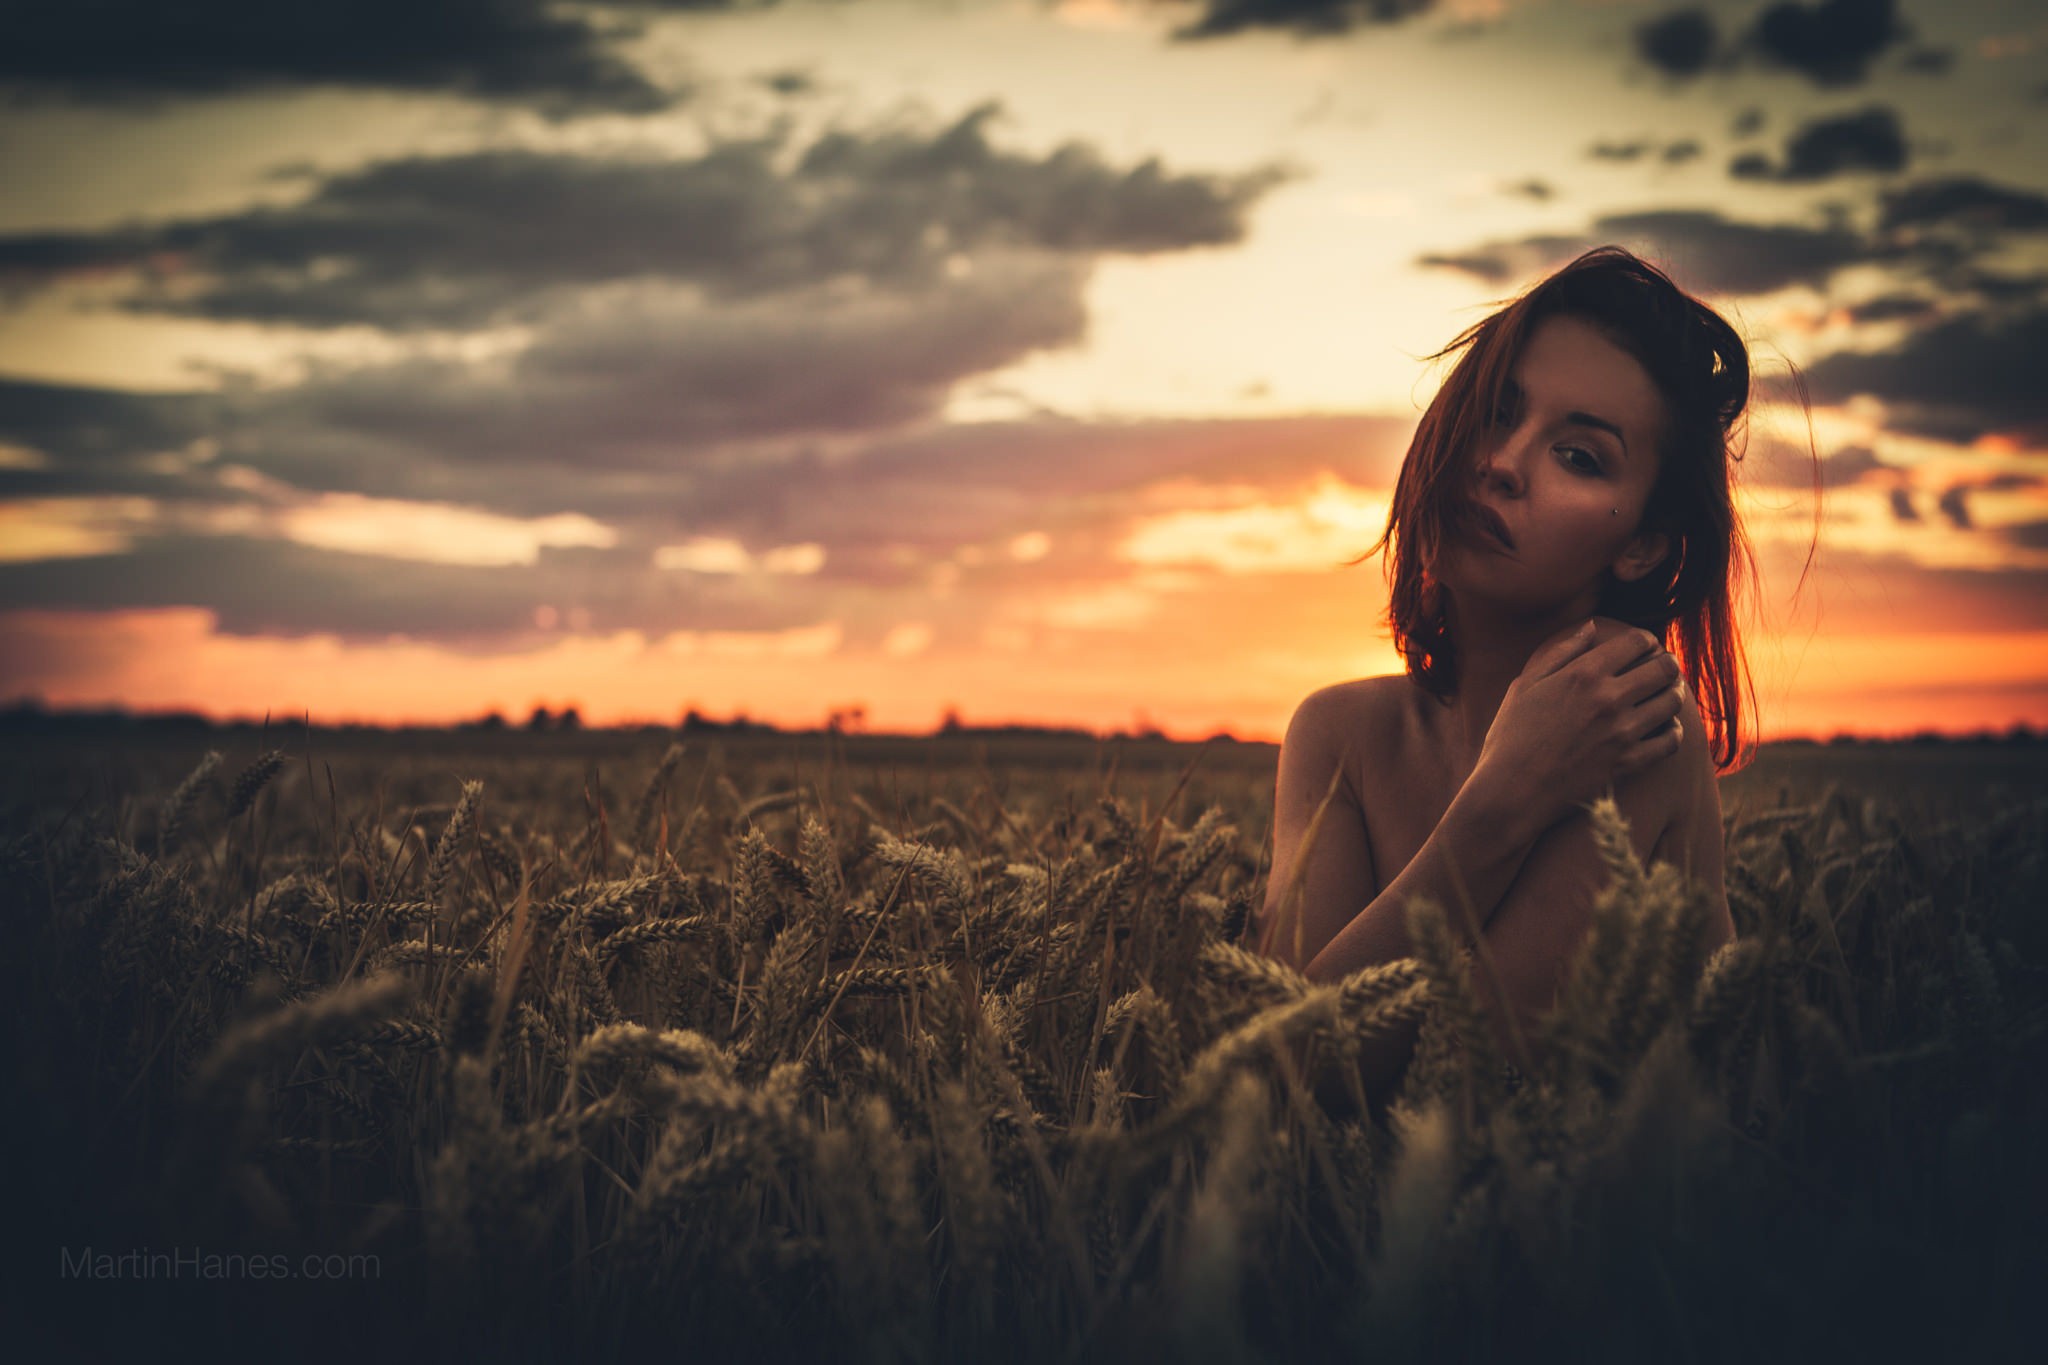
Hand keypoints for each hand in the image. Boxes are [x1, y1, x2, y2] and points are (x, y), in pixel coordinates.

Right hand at [1473, 617, 1687, 829]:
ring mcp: (1621, 732)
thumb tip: (1591, 628)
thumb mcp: (1526, 685)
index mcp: (1582, 674)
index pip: (1637, 642)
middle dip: (1667, 665)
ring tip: (1666, 696)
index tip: (1646, 647)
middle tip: (1663, 670)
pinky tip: (1664, 729)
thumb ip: (1562, 652)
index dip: (1647, 641)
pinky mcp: (1629, 763)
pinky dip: (1674, 731)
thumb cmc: (1510, 737)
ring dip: (1673, 695)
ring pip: (1671, 702)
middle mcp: (1608, 698)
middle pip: (1663, 669)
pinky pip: (1671, 741)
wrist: (1510, 791)